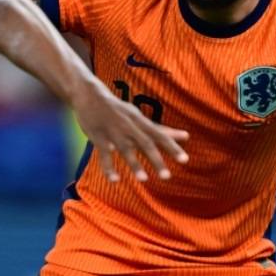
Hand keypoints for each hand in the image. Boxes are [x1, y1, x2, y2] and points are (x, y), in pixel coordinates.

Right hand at [71, 85, 188, 181]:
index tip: (184, 160)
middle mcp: (128, 125)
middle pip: (145, 143)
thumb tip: (186, 136)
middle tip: (167, 177)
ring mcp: (113, 131)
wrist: (88, 95)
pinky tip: (115, 180)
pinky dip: (109, 167)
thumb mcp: (139, 117)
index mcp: (140, 121)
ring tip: (144, 179)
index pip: (160, 135)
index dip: (172, 147)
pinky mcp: (97, 136)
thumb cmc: (118, 109)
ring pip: (125, 149)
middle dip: (156, 159)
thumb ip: (161, 130)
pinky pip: (104, 154)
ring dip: (135, 164)